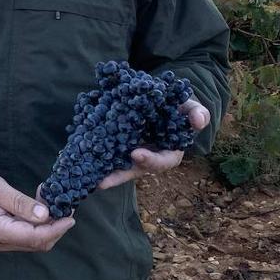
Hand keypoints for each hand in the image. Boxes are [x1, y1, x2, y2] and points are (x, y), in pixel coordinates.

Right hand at [0, 168, 74, 251]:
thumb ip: (20, 202)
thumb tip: (45, 215)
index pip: (35, 237)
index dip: (56, 228)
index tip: (69, 216)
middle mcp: (1, 241)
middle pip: (38, 243)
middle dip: (56, 227)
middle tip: (65, 205)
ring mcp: (2, 240)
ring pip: (35, 240)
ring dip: (49, 224)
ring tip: (52, 200)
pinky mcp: (4, 235)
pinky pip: (27, 234)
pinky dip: (39, 222)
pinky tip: (40, 204)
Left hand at [96, 98, 210, 190]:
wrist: (161, 99)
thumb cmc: (179, 107)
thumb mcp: (190, 108)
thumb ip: (196, 113)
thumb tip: (199, 120)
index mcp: (169, 152)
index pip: (162, 162)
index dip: (150, 160)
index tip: (135, 154)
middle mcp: (149, 157)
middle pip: (134, 170)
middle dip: (119, 176)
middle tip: (103, 180)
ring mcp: (132, 152)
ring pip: (118, 166)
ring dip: (104, 173)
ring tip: (89, 178)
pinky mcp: (119, 145)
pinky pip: (108, 152)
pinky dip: (96, 155)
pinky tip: (80, 157)